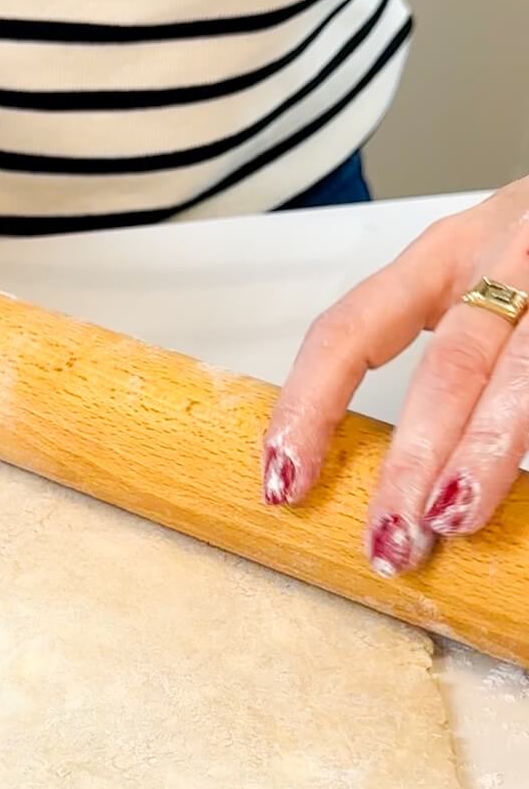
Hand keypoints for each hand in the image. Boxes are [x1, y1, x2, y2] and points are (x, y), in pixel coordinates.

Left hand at [263, 177, 528, 574]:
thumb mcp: (484, 285)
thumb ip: (447, 366)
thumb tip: (399, 485)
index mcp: (444, 255)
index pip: (349, 329)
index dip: (309, 408)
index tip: (284, 482)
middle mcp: (506, 256)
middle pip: (451, 364)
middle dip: (413, 457)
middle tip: (390, 534)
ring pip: (522, 373)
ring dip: (484, 453)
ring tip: (453, 518)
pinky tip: (525, 500)